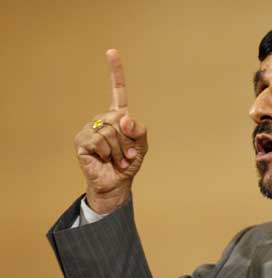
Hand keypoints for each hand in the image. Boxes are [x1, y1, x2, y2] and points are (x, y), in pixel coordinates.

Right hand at [74, 49, 147, 213]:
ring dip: (120, 150)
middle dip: (128, 140)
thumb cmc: (129, 163)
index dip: (115, 72)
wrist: (117, 183)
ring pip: (110, 131)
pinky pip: (100, 140)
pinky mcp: (82, 140)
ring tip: (117, 159)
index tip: (111, 51)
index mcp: (117, 117)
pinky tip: (105, 160)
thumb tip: (123, 118)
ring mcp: (90, 129)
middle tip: (127, 154)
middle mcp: (102, 119)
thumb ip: (138, 129)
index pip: (117, 91)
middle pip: (119, 118)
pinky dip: (109, 153)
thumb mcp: (142, 145)